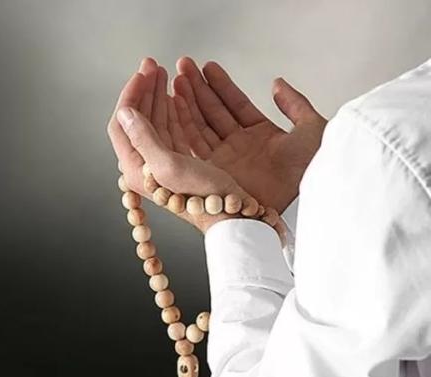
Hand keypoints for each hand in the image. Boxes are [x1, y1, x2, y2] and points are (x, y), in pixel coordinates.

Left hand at [107, 58, 254, 232]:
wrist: (230, 216)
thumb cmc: (203, 196)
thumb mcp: (169, 165)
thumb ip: (143, 138)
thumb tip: (124, 112)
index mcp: (136, 168)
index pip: (121, 124)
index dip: (130, 96)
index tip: (142, 74)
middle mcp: (145, 165)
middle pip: (137, 120)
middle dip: (144, 90)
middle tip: (152, 65)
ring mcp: (162, 162)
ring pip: (154, 121)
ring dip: (157, 95)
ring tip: (163, 73)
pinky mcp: (179, 161)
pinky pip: (170, 128)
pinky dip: (171, 109)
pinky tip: (175, 94)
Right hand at [173, 57, 326, 212]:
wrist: (300, 199)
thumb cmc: (311, 170)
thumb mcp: (311, 128)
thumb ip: (295, 104)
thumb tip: (278, 84)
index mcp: (262, 135)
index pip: (235, 104)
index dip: (221, 85)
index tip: (207, 67)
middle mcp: (240, 147)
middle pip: (214, 112)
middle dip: (198, 88)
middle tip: (184, 66)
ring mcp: (225, 160)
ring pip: (201, 125)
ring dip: (188, 102)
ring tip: (177, 80)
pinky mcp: (213, 172)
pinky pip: (195, 144)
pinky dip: (184, 124)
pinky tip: (176, 104)